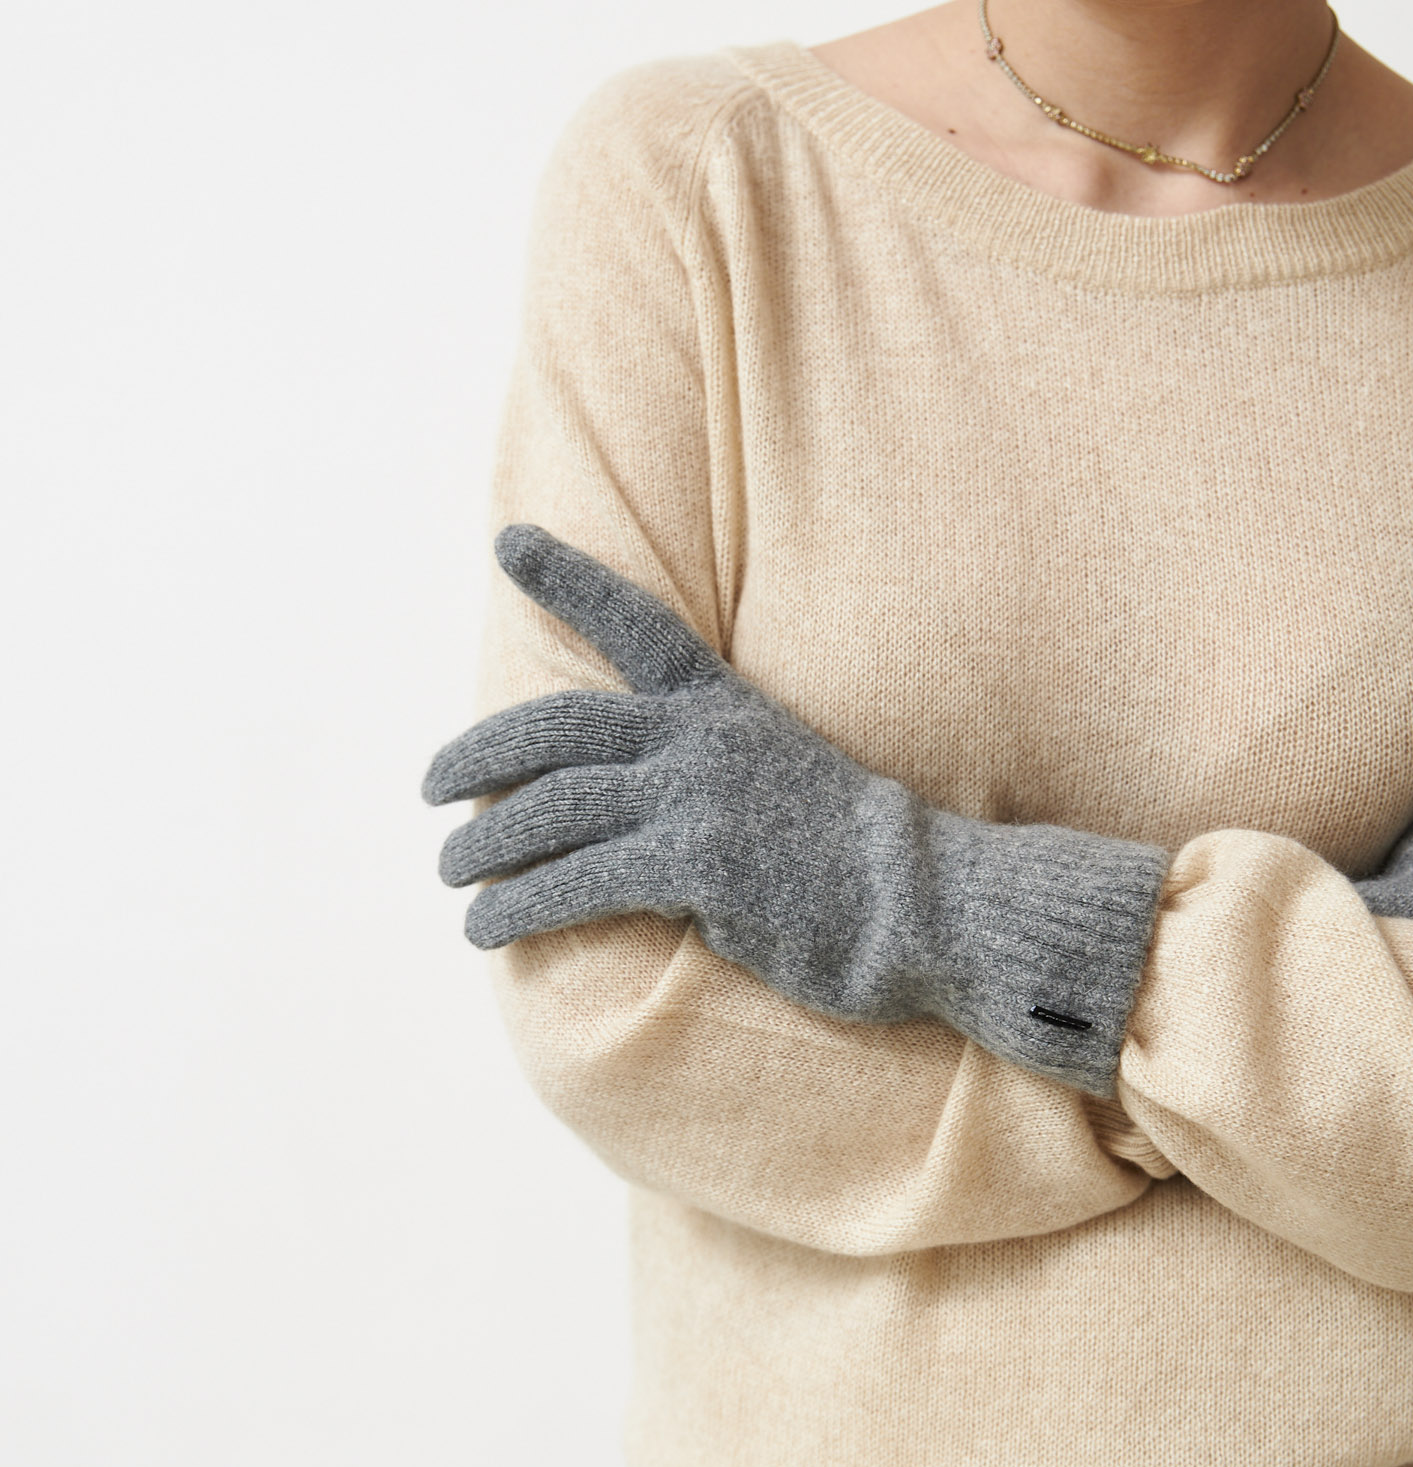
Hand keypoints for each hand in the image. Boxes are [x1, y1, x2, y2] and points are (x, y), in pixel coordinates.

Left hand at [422, 525, 1168, 1098]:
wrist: (929, 903)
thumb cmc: (857, 858)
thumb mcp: (784, 775)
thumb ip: (711, 768)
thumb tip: (633, 800)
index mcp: (722, 706)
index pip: (636, 624)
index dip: (568, 578)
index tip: (508, 540)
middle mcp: (699, 738)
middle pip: (556, 730)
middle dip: (478, 756)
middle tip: (430, 787)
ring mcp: (696, 797)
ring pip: (551, 810)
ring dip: (484, 844)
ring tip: (451, 871)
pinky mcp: (696, 864)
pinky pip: (577, 880)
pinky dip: (519, 904)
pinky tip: (485, 926)